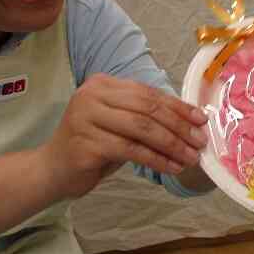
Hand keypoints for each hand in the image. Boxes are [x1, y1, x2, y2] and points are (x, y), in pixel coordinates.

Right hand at [39, 74, 208, 199]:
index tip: (201, 121)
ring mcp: (86, 117)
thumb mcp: (120, 124)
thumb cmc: (92, 145)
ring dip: (171, 145)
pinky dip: (156, 159)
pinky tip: (171, 167)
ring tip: (190, 157)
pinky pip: (131, 150)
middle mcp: (92, 95)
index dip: (178, 107)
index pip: (149, 93)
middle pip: (147, 109)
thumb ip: (146, 116)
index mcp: (103, 84)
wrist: (53, 170)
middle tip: (199, 142)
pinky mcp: (86, 142)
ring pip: (142, 129)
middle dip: (178, 126)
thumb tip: (190, 122)